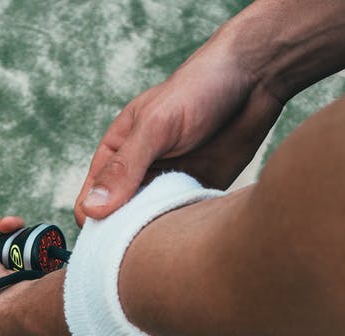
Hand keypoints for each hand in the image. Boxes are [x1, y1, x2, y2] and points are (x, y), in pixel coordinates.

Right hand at [74, 35, 285, 224]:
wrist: (253, 80)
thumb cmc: (197, 90)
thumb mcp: (154, 126)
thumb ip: (125, 168)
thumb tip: (93, 209)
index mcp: (117, 154)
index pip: (91, 202)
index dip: (96, 225)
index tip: (113, 239)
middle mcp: (140, 174)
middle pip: (120, 222)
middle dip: (127, 237)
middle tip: (145, 245)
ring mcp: (169, 185)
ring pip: (151, 227)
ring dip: (157, 236)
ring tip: (171, 237)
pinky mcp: (198, 193)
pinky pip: (182, 222)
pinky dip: (184, 231)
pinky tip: (193, 229)